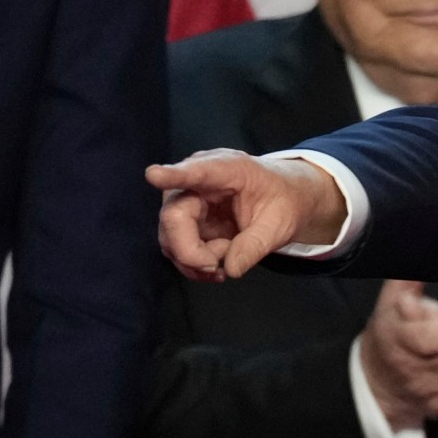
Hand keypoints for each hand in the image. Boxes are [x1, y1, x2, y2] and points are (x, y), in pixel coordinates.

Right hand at [149, 150, 348, 279]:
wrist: (283, 200)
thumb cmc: (283, 202)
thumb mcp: (281, 223)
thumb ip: (257, 244)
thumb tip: (231, 268)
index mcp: (228, 169)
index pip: (197, 172)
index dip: (174, 175)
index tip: (154, 175)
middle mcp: (197, 183)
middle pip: (174, 217)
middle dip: (190, 250)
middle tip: (217, 267)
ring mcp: (187, 203)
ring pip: (170, 237)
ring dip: (195, 260)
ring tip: (227, 261)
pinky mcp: (186, 224)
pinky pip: (177, 249)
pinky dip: (195, 265)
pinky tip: (218, 267)